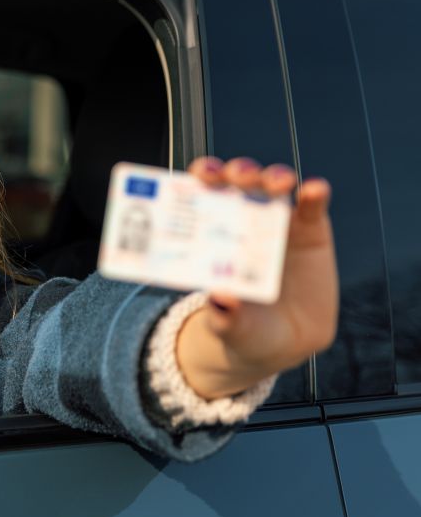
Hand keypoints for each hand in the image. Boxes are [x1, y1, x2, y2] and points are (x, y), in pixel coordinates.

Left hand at [175, 157, 337, 398]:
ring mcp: (278, 223)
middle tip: (238, 177)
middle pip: (239, 183)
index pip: (203, 194)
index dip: (202, 178)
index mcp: (213, 234)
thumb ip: (224, 316)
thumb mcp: (230, 326)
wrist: (283, 343)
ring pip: (275, 187)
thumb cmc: (244, 327)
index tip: (201, 175)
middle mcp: (244, 220)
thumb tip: (220, 299)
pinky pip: (313, 207)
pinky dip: (314, 194)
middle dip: (238, 172)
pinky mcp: (311, 230)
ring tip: (277, 183)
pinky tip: (314, 190)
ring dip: (274, 177)